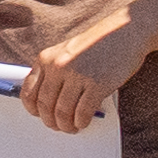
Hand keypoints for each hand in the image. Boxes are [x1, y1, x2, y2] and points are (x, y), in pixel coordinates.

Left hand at [17, 7, 157, 135]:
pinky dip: (81, 122)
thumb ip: (55, 71)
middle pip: (46, 105)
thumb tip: (49, 100)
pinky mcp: (98, 84)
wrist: (128, 30)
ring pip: (63, 112)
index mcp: (47, 58)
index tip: (40, 116)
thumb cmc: (100, 42)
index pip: (29, 92)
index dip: (33, 110)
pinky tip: (84, 122)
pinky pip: (82, 112)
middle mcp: (58, 66)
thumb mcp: (68, 51)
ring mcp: (78, 75)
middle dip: (51, 121)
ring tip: (72, 127)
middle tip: (58, 126)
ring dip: (66, 125)